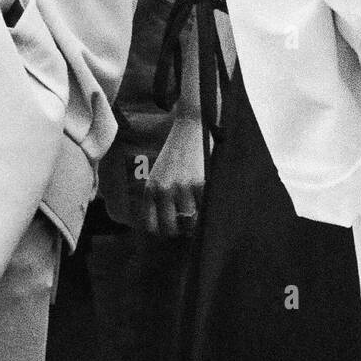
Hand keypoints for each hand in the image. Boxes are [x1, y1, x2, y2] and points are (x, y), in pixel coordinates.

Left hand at [128, 111, 203, 237]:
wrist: (190, 128)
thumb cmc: (176, 155)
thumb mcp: (158, 175)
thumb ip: (159, 198)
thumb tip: (168, 227)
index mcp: (151, 189)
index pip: (151, 226)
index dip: (163, 232)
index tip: (172, 229)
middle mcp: (163, 190)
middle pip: (171, 229)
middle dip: (181, 232)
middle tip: (189, 228)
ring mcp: (182, 187)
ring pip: (190, 224)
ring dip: (197, 225)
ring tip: (201, 218)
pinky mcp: (200, 183)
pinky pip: (205, 210)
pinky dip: (209, 212)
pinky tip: (209, 206)